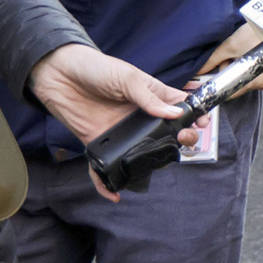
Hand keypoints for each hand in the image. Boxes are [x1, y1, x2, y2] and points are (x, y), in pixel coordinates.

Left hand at [28, 41, 192, 203]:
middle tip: (184, 140)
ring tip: (160, 162)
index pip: (181, 108)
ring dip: (153, 163)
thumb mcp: (127, 78)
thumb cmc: (96, 69)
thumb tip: (175, 113)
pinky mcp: (102, 144)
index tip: (202, 124)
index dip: (194, 117)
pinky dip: (107, 184)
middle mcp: (141, 117)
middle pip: (168, 135)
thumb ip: (150, 98)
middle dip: (182, 140)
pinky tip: (113, 193)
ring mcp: (123, 133)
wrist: (59, 76)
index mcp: (152, 96)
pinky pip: (105, 168)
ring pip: (144, 154)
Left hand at [194, 22, 262, 96]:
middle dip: (230, 71)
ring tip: (242, 52)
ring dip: (239, 68)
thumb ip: (212, 60)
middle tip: (231, 55)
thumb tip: (199, 70)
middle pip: (238, 83)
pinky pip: (254, 72)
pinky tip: (250, 53)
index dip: (221, 82)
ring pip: (245, 77)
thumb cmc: (256, 35)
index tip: (218, 71)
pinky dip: (248, 65)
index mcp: (253, 82)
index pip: (230, 91)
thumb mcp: (230, 46)